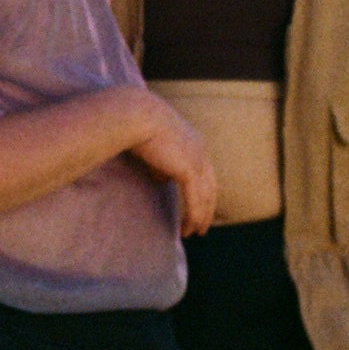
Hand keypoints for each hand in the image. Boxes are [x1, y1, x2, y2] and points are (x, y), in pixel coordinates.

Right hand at [128, 93, 218, 235]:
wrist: (137, 116)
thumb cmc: (138, 126)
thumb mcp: (154, 147)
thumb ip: (162, 164)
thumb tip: (164, 180)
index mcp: (196, 144)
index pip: (206, 175)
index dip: (204, 193)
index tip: (199, 208)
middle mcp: (202, 152)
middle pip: (211, 188)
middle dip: (207, 209)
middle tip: (201, 227)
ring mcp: (198, 161)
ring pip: (205, 198)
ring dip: (200, 218)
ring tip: (193, 233)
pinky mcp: (189, 170)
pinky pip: (195, 200)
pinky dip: (193, 217)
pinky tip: (188, 229)